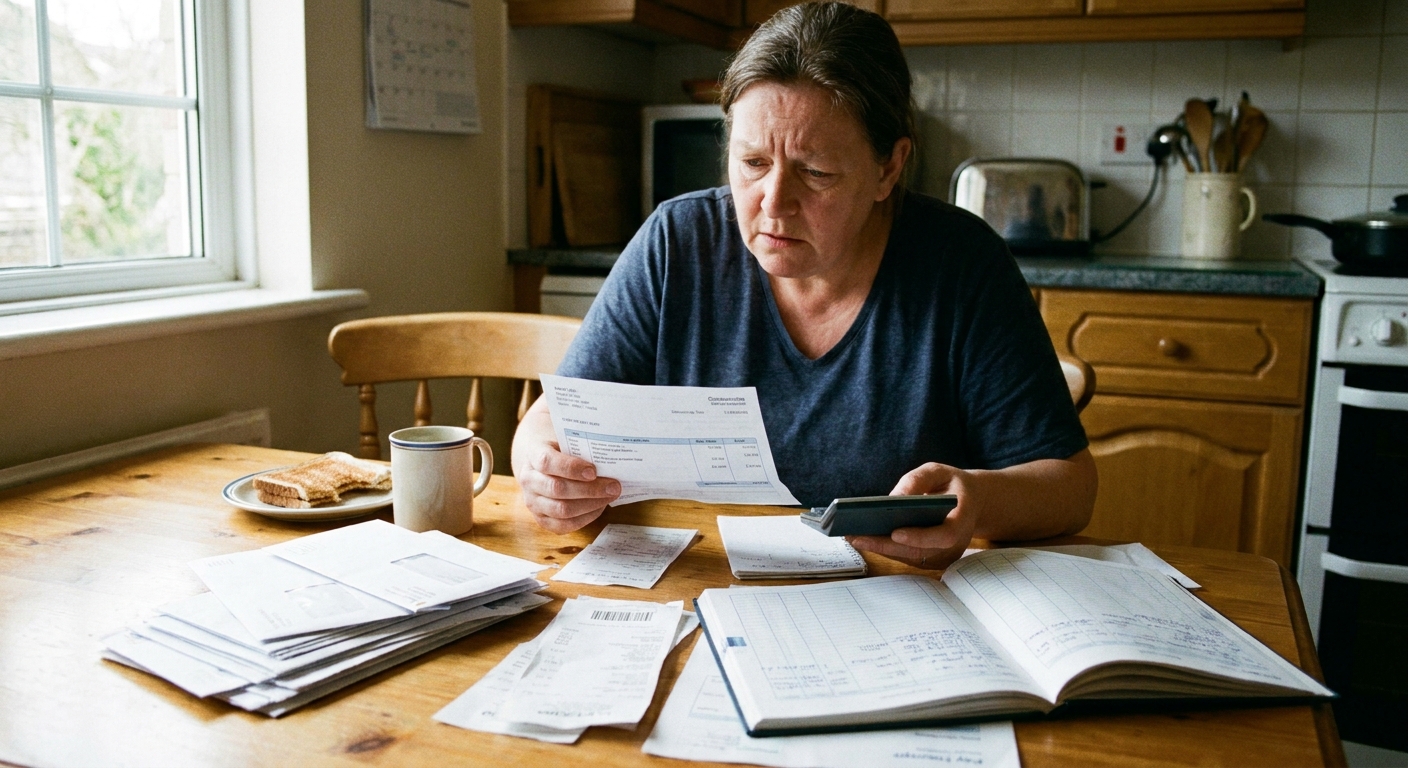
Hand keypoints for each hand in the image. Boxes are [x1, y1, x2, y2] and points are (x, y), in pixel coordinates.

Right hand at [516, 443, 621, 533]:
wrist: (545, 468)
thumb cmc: (563, 453)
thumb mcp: (567, 443)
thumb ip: (582, 448)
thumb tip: (611, 457)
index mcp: (533, 455)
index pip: (547, 462)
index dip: (571, 467)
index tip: (593, 471)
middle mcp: (528, 480)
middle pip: (557, 489)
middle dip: (589, 489)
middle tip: (614, 486)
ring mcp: (533, 502)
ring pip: (561, 510)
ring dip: (591, 504)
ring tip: (610, 496)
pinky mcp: (542, 520)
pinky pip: (564, 525)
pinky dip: (586, 517)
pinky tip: (600, 506)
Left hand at [846, 462, 981, 570]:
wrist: (973, 501)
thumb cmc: (952, 484)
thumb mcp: (938, 471)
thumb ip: (918, 480)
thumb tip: (894, 497)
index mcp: (962, 519)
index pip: (944, 535)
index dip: (919, 537)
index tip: (895, 533)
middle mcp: (955, 543)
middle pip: (920, 552)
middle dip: (885, 545)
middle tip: (856, 537)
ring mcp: (944, 554)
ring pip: (910, 557)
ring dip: (880, 549)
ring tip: (853, 537)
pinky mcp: (932, 559)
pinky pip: (907, 557)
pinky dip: (886, 548)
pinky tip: (864, 538)